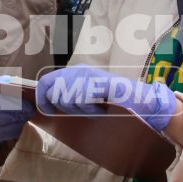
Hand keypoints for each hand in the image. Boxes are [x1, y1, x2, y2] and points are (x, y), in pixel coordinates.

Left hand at [38, 65, 180, 131]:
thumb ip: (67, 98)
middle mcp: (79, 70)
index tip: (49, 111)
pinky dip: (90, 108)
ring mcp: (89, 75)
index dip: (43, 98)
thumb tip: (45, 103)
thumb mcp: (85, 100)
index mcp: (74, 73)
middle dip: (64, 106)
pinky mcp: (98, 81)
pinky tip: (101, 108)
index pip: (46, 82)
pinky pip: (82, 98)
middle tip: (83, 110)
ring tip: (95, 108)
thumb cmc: (112, 104)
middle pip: (52, 90)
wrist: (139, 102)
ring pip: (66, 96)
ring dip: (80, 109)